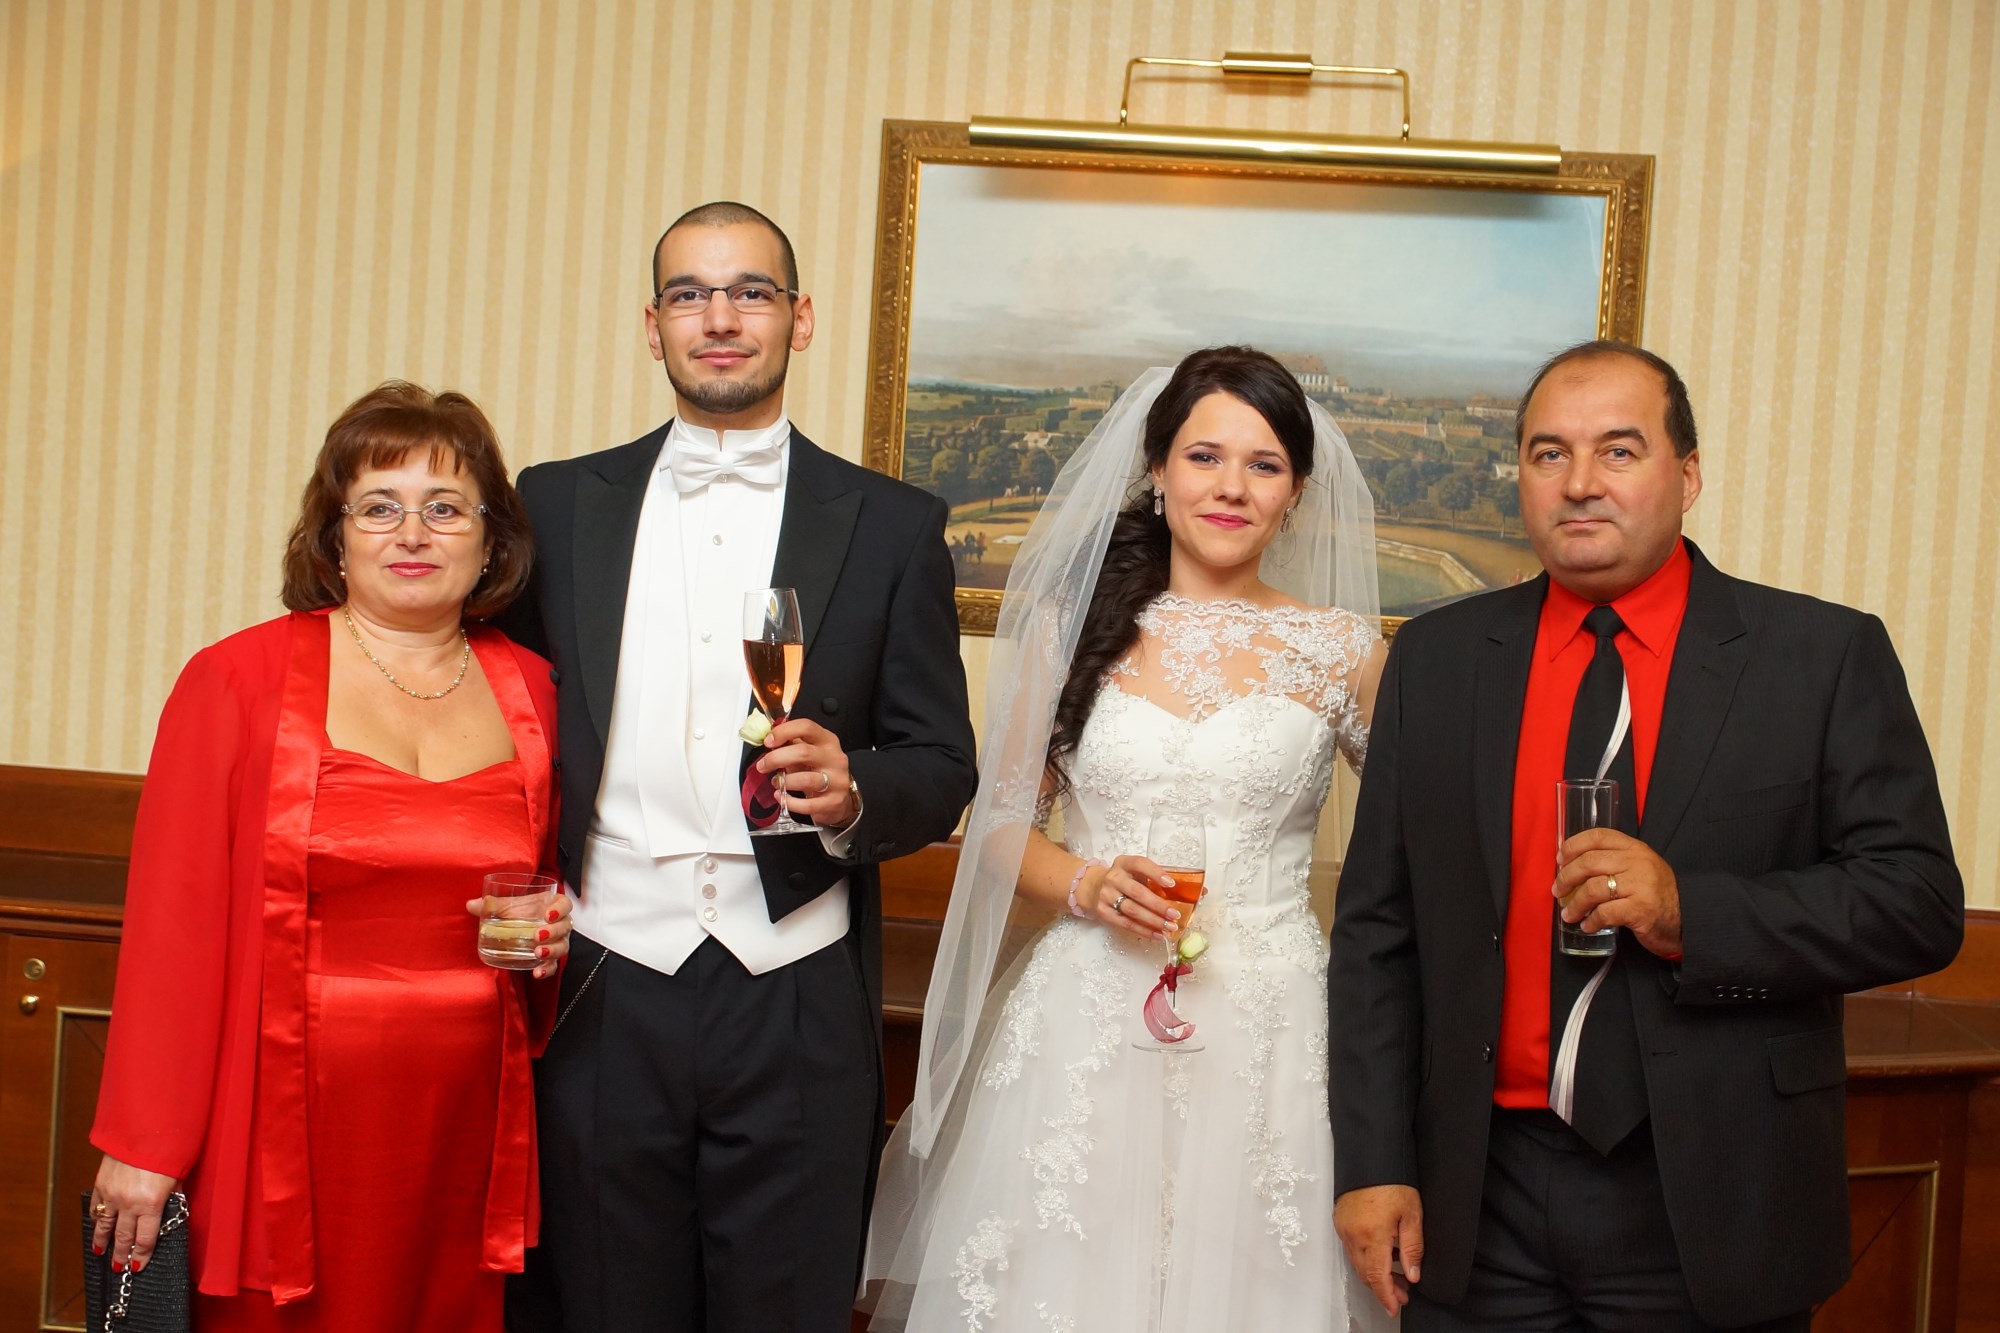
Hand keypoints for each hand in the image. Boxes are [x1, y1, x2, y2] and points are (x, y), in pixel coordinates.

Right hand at [90, 1154, 176, 1272]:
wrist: (144, 1130)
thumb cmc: (167, 1152)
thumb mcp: (177, 1179)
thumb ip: (171, 1199)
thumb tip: (168, 1213)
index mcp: (151, 1204)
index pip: (145, 1240)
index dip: (142, 1256)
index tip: (138, 1267)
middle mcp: (129, 1204)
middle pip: (123, 1238)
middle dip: (121, 1256)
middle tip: (119, 1269)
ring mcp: (112, 1195)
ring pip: (104, 1226)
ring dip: (102, 1242)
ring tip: (102, 1253)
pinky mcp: (101, 1185)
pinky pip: (96, 1207)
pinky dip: (95, 1218)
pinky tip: (95, 1226)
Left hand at [462, 891, 572, 979]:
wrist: (521, 926)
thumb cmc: (520, 911)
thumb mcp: (507, 906)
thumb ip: (492, 905)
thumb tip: (470, 905)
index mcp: (552, 906)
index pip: (565, 904)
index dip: (560, 909)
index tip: (548, 915)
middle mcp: (559, 924)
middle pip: (565, 926)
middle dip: (553, 932)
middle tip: (537, 936)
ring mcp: (557, 942)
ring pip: (562, 946)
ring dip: (552, 950)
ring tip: (538, 953)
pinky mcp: (550, 958)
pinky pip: (553, 966)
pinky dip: (546, 970)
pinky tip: (536, 973)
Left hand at [757, 718, 858, 827]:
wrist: (839, 797)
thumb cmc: (819, 771)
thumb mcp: (808, 753)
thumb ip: (790, 745)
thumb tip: (767, 740)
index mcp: (827, 740)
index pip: (806, 727)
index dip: (784, 732)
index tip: (768, 741)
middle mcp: (834, 758)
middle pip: (803, 752)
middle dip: (776, 759)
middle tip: (762, 766)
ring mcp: (837, 780)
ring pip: (805, 779)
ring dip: (784, 782)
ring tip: (776, 783)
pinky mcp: (834, 802)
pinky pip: (807, 805)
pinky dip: (789, 802)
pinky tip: (782, 798)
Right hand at [1080, 855, 1183, 943]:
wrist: (1093, 888)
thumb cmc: (1123, 880)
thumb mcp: (1134, 872)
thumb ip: (1155, 878)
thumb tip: (1190, 892)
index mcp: (1124, 863)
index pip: (1140, 864)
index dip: (1156, 873)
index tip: (1172, 884)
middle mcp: (1113, 878)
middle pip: (1137, 892)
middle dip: (1158, 905)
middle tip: (1175, 914)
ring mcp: (1106, 895)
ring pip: (1132, 910)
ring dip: (1153, 920)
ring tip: (1169, 927)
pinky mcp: (1103, 912)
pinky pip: (1126, 924)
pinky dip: (1143, 931)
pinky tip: (1157, 935)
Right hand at [1334, 1184, 1422, 1315]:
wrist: (1371, 1157)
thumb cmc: (1392, 1180)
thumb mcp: (1412, 1214)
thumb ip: (1413, 1247)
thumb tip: (1413, 1275)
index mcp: (1373, 1235)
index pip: (1378, 1276)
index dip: (1386, 1295)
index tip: (1394, 1308)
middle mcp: (1354, 1235)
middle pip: (1366, 1273)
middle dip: (1383, 1289)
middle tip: (1402, 1296)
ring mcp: (1344, 1228)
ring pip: (1358, 1263)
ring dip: (1376, 1274)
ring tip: (1397, 1278)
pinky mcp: (1341, 1221)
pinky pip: (1353, 1249)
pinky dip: (1367, 1258)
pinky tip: (1384, 1257)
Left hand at [1554, 827, 1681, 957]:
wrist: (1688, 920)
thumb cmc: (1657, 895)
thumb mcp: (1640, 869)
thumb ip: (1614, 862)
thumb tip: (1574, 867)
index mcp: (1635, 849)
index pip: (1598, 836)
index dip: (1573, 845)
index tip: (1560, 859)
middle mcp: (1637, 863)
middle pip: (1589, 862)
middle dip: (1566, 877)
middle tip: (1558, 890)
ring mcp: (1640, 886)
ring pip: (1593, 889)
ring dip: (1575, 903)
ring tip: (1569, 914)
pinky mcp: (1640, 910)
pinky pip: (1605, 913)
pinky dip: (1591, 920)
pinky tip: (1587, 925)